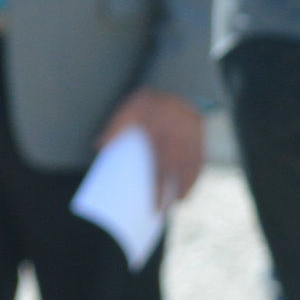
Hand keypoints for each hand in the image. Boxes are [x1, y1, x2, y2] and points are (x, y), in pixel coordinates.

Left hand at [100, 87, 206, 210]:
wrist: (177, 88)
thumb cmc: (149, 104)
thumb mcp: (129, 110)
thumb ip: (115, 128)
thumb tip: (99, 147)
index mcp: (159, 135)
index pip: (159, 169)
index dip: (157, 190)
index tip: (154, 206)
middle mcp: (178, 140)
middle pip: (176, 174)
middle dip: (171, 194)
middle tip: (165, 211)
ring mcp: (192, 141)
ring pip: (191, 170)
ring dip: (186, 188)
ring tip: (178, 203)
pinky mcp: (201, 140)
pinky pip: (201, 162)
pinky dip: (197, 176)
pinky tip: (191, 186)